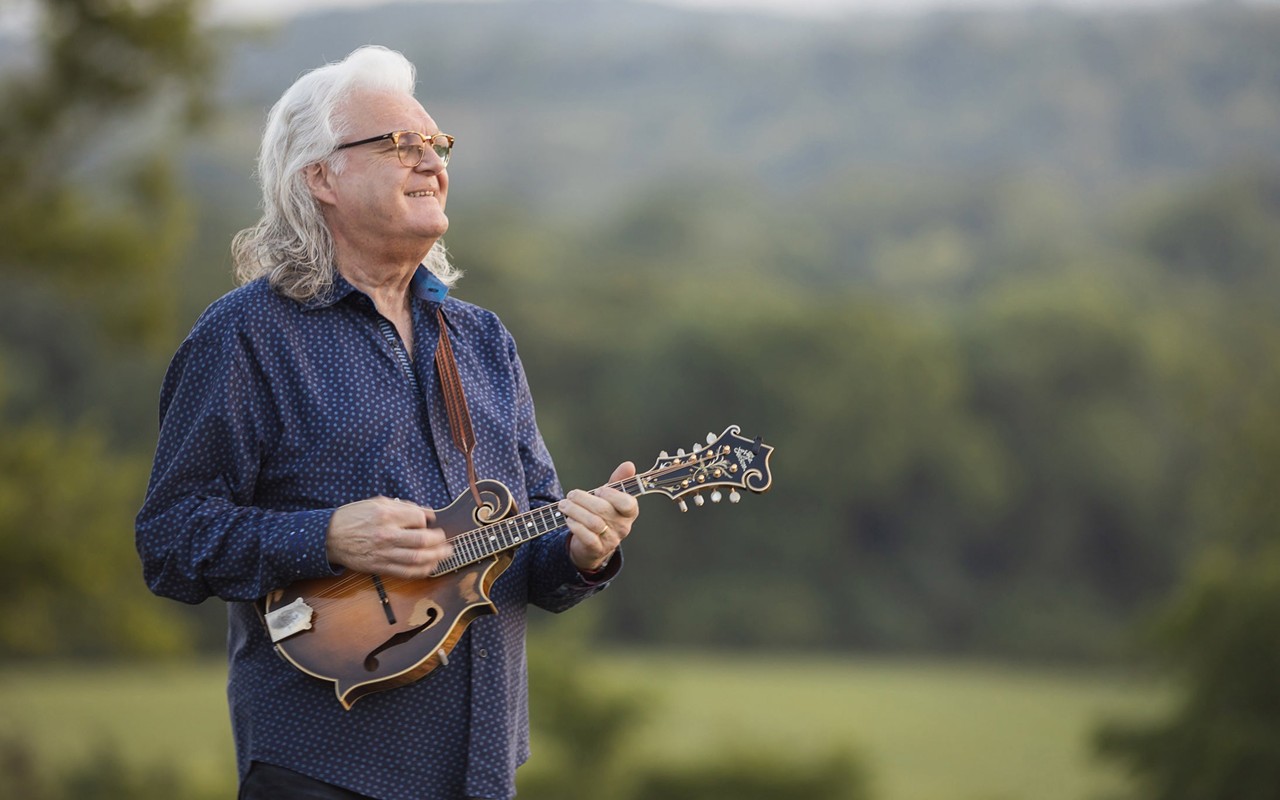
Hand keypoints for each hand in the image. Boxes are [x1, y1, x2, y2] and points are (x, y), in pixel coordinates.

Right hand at [325, 497, 451, 578]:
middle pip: (422, 540)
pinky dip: (422, 570)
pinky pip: (406, 572)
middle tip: (446, 540)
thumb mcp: (377, 502)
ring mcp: (383, 553)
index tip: (430, 521)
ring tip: (445, 554)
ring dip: (436, 557)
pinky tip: (431, 566)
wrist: (329, 537)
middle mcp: (386, 534)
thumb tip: (428, 514)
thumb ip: (404, 507)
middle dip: (439, 541)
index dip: (428, 520)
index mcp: (385, 514)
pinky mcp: (380, 566)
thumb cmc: (354, 517)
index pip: (418, 518)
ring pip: (417, 558)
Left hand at [560, 461, 639, 572]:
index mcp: (629, 512)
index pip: (628, 503)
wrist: (594, 544)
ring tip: (564, 505)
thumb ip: (619, 481)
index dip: (612, 495)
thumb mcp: (611, 497)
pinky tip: (568, 519)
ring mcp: (611, 539)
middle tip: (571, 494)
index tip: (599, 490)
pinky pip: (587, 537)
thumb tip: (629, 464)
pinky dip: (575, 526)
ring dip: (575, 511)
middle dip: (583, 499)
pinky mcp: (597, 549)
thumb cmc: (603, 514)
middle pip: (603, 510)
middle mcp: (623, 527)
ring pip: (593, 523)